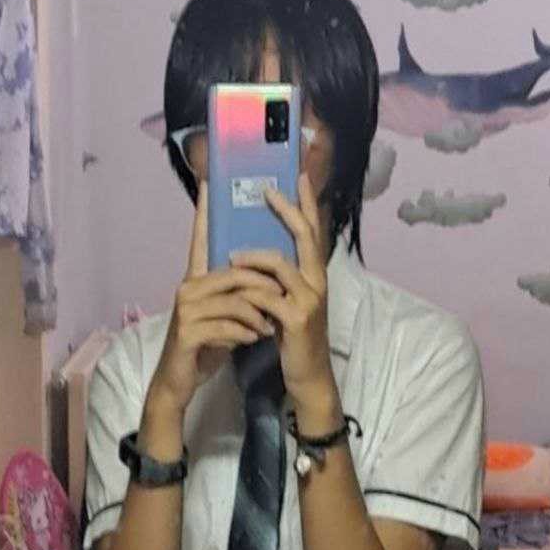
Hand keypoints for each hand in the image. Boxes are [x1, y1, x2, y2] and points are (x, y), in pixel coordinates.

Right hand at [151, 182, 283, 412]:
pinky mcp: (188, 331)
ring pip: (236, 299)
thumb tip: (268, 280)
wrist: (179, 380)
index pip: (201, 239)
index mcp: (197, 278)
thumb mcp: (225, 315)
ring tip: (267, 329)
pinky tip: (253, 340)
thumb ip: (238, 294)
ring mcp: (186, 308)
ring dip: (259, 316)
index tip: (209, 182)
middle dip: (264, 289)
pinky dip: (246, 333)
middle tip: (282, 302)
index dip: (205, 212)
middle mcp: (188, 286)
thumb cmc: (205, 345)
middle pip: (236, 273)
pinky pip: (228, 324)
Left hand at [229, 174, 336, 410]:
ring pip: (280, 264)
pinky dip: (249, 292)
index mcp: (315, 274)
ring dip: (252, 257)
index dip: (307, 202)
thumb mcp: (288, 301)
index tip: (297, 175)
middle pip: (305, 235)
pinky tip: (236, 292)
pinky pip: (267, 295)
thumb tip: (256, 250)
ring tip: (231, 257)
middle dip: (286, 210)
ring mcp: (309, 299)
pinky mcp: (296, 319)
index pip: (313, 230)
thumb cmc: (293, 337)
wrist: (308, 375)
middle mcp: (318, 281)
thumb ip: (280, 277)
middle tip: (266, 191)